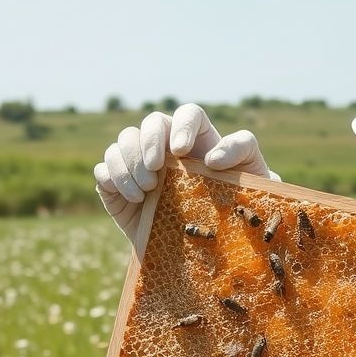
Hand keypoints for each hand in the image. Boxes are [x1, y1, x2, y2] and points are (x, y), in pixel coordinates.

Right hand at [93, 103, 277, 240]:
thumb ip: (241, 150)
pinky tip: (136, 198)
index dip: (181, 127)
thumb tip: (212, 157)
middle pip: (148, 124)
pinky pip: (103, 169)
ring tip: (148, 189)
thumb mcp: (252, 172)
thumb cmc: (236, 200)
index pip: (186, 115)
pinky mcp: (119, 186)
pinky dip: (113, 178)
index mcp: (197, 137)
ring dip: (129, 162)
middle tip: (157, 170)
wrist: (211, 241)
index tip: (182, 151)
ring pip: (121, 143)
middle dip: (148, 144)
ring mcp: (140, 165)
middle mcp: (165, 145)